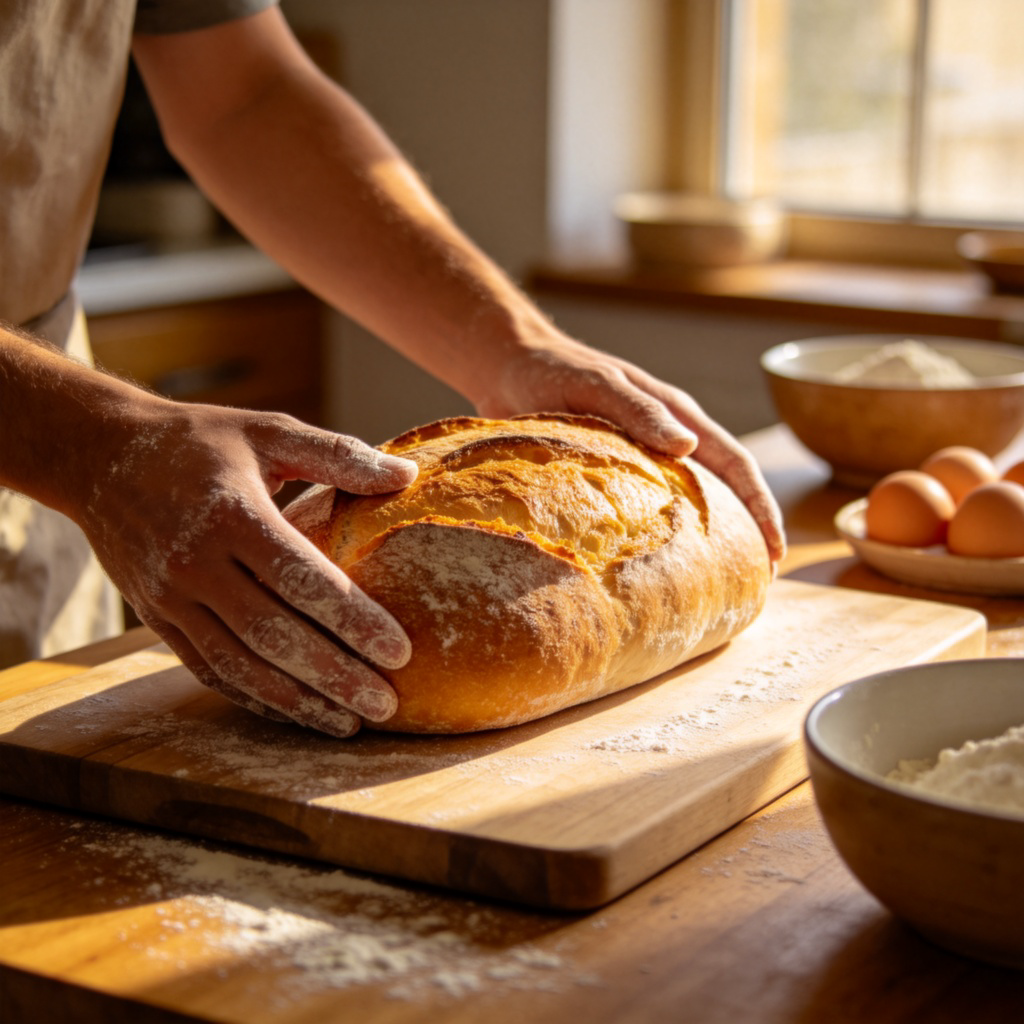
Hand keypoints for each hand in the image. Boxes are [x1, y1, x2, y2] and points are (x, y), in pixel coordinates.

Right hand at [79, 401, 417, 736]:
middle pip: (272, 634)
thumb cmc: (200, 440)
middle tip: (385, 704)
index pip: (300, 578)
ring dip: (295, 701)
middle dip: (333, 676)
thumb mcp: (268, 430)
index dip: (351, 619)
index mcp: (231, 513)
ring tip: (349, 723)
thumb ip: (337, 454)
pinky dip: (252, 697)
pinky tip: (294, 713)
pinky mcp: (157, 618)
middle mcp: (195, 563)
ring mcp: (170, 597)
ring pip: (238, 664)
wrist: (100, 455)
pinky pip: (208, 668)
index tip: (399, 650)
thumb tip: (407, 475)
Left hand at [476, 334, 786, 562]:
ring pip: (693, 497)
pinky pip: (655, 503)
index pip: (735, 462)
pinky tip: (663, 562)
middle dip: (749, 529)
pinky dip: (670, 532)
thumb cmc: (552, 372)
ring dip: (714, 533)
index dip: (760, 506)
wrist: (510, 366)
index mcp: (676, 413)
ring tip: (721, 578)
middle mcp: (668, 435)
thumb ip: (639, 412)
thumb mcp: (597, 387)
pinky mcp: (618, 468)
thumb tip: (688, 445)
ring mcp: (645, 452)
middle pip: (725, 485)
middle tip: (761, 578)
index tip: (775, 549)